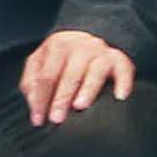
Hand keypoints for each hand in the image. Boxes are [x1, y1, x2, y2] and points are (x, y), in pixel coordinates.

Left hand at [18, 29, 137, 126]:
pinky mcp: (119, 59)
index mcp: (58, 46)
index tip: (38, 119)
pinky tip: (120, 97)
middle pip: (70, 74)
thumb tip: (34, 103)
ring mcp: (102, 52)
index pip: (46, 76)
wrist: (89, 37)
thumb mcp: (41, 61)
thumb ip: (32, 81)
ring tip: (80, 105)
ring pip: (95, 71)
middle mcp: (81, 47)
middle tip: (56, 118)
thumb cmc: (63, 57)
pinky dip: (123, 83)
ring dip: (88, 89)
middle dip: (61, 97)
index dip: (40, 99)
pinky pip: (124, 70)